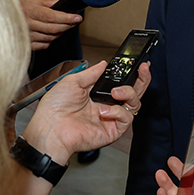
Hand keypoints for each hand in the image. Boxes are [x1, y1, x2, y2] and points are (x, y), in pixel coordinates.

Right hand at [18, 0, 81, 50]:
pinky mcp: (26, 44)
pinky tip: (49, 32)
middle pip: (53, 29)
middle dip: (67, 25)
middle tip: (74, 21)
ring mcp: (26, 36)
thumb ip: (45, 0)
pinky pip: (44, 45)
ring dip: (60, 32)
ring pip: (50, 38)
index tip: (77, 17)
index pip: (51, 16)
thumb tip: (59, 2)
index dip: (66, 18)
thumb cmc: (14, 4)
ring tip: (62, 25)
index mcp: (28, 11)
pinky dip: (50, 39)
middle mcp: (26, 25)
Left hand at [22, 60, 149, 163]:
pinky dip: (118, 112)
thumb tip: (104, 64)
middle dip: (142, 79)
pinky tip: (104, 111)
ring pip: (134, 104)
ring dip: (129, 93)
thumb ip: (91, 73)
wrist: (50, 129)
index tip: (137, 63)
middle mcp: (106, 106)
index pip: (121, 83)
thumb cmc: (54, 109)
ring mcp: (110, 118)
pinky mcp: (113, 131)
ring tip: (116, 91)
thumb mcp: (73, 82)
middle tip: (144, 69)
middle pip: (133, 92)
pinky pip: (127, 119)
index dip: (131, 74)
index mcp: (97, 95)